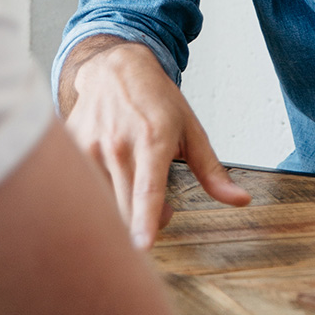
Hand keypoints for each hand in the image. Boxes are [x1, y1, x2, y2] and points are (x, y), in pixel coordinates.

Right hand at [63, 39, 249, 249]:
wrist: (115, 67)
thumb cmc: (156, 99)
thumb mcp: (191, 130)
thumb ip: (212, 171)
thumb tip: (240, 200)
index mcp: (152, 140)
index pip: (147, 189)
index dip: (146, 220)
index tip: (142, 247)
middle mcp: (118, 143)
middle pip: (124, 207)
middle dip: (145, 224)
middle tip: (163, 210)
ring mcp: (91, 144)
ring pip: (102, 201)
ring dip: (122, 210)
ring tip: (137, 190)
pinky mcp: (73, 145)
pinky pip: (85, 186)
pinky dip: (101, 193)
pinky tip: (114, 175)